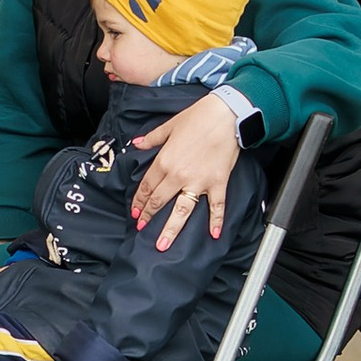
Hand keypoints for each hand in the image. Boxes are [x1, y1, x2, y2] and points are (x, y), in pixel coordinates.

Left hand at [129, 91, 245, 248]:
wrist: (226, 115)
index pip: (147, 186)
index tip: (135, 211)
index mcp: (164, 161)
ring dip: (171, 229)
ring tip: (163, 245)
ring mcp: (198, 182)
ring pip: (181, 211)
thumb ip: (151, 138)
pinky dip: (216, 221)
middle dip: (148, 216)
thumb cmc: (198, 117)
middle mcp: (178, 175)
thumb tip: (136, 144)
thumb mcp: (169, 126)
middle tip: (142, 228)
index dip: (139, 200)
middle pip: (159, 201)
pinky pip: (216, 206)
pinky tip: (214, 235)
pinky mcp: (217, 183)